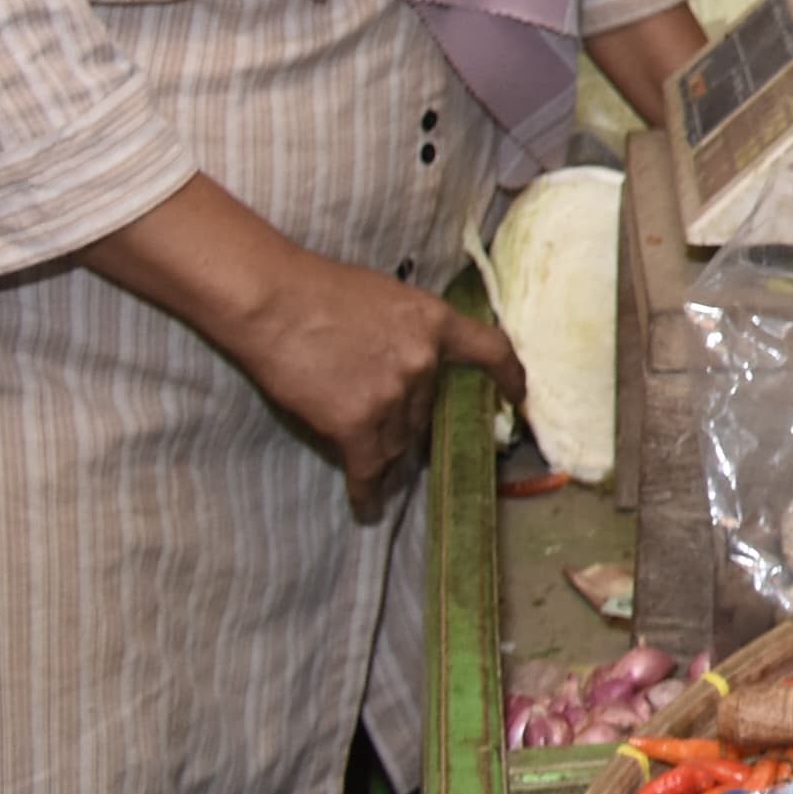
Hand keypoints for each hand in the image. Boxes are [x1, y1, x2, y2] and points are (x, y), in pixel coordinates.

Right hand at [213, 248, 526, 516]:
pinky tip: (367, 503)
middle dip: (408, 419)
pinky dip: (367, 489)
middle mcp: (424, 361)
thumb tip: (409, 363)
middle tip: (381, 425)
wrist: (275, 302)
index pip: (489, 350)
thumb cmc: (319, 290)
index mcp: (435, 322)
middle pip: (426, 409)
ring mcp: (394, 394)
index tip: (518, 396)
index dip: (508, 376)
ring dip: (384, 452)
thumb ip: (406, 333)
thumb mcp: (384, 299)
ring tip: (370, 465)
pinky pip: (369, 466)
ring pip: (397, 440)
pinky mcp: (357, 422)